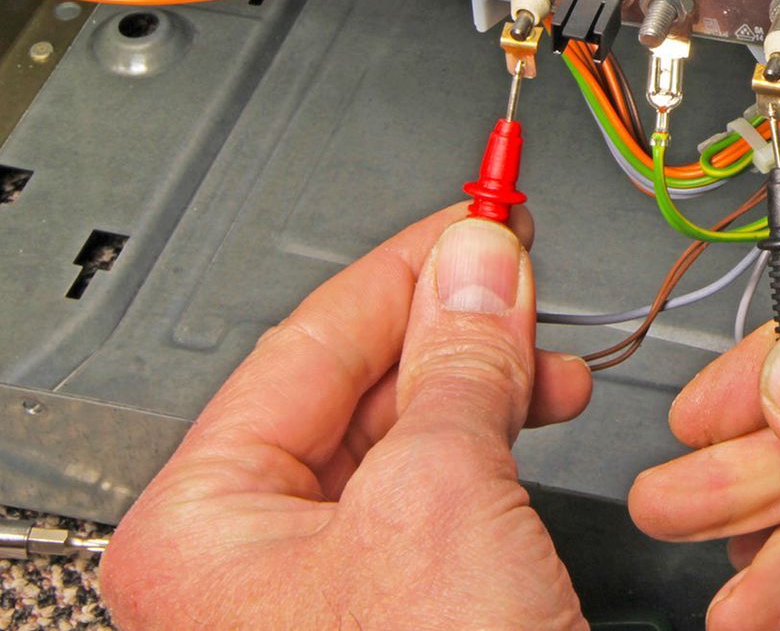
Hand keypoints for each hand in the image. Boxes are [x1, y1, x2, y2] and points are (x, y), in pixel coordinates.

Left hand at [101, 204, 592, 630]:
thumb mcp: (441, 496)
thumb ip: (456, 363)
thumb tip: (477, 265)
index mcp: (201, 528)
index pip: (304, 344)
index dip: (409, 266)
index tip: (483, 215)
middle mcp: (247, 567)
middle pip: (353, 391)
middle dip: (454, 329)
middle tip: (524, 276)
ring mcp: (324, 603)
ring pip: (404, 446)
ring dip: (486, 388)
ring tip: (552, 364)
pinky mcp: (401, 622)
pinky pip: (439, 503)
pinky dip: (495, 452)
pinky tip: (537, 431)